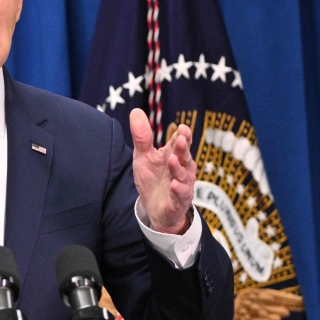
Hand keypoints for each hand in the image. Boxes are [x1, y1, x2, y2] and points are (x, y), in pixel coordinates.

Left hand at [130, 109, 194, 233]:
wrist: (154, 208)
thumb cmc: (152, 179)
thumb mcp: (143, 156)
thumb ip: (142, 137)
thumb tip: (135, 111)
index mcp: (173, 155)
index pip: (180, 142)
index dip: (182, 135)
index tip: (182, 128)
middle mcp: (181, 168)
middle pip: (184, 156)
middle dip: (183, 148)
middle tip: (181, 139)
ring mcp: (182, 184)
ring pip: (183, 175)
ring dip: (178, 168)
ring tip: (172, 159)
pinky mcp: (179, 200)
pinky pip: (181, 195)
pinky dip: (179, 190)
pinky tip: (175, 185)